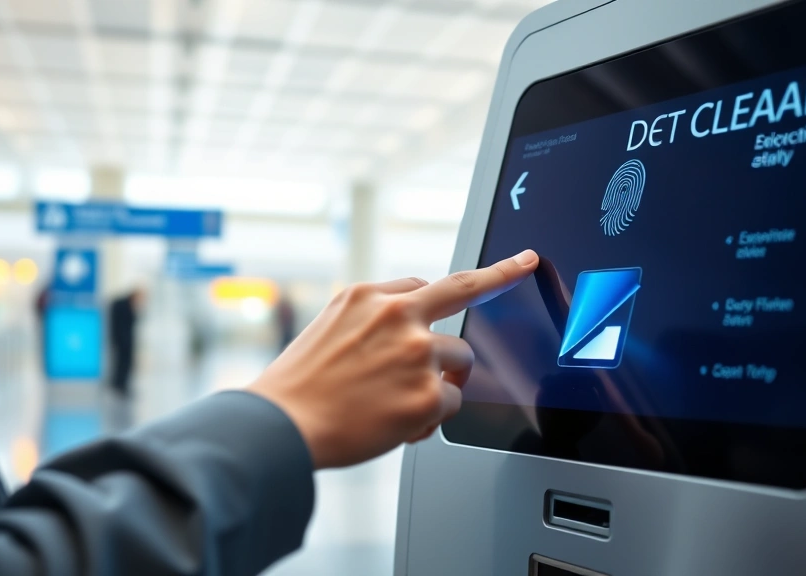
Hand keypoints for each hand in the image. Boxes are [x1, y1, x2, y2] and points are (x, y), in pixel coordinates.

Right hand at [249, 250, 539, 468]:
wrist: (281, 426)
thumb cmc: (299, 386)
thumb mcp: (328, 329)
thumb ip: (372, 319)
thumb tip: (408, 325)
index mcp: (367, 296)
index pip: (427, 283)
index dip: (458, 284)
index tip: (501, 262)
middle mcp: (396, 315)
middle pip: (464, 293)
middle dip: (500, 277)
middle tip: (524, 264)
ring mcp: (416, 353)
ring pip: (460, 361)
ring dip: (442, 382)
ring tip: (402, 402)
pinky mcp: (427, 395)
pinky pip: (452, 404)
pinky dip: (431, 418)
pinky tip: (399, 425)